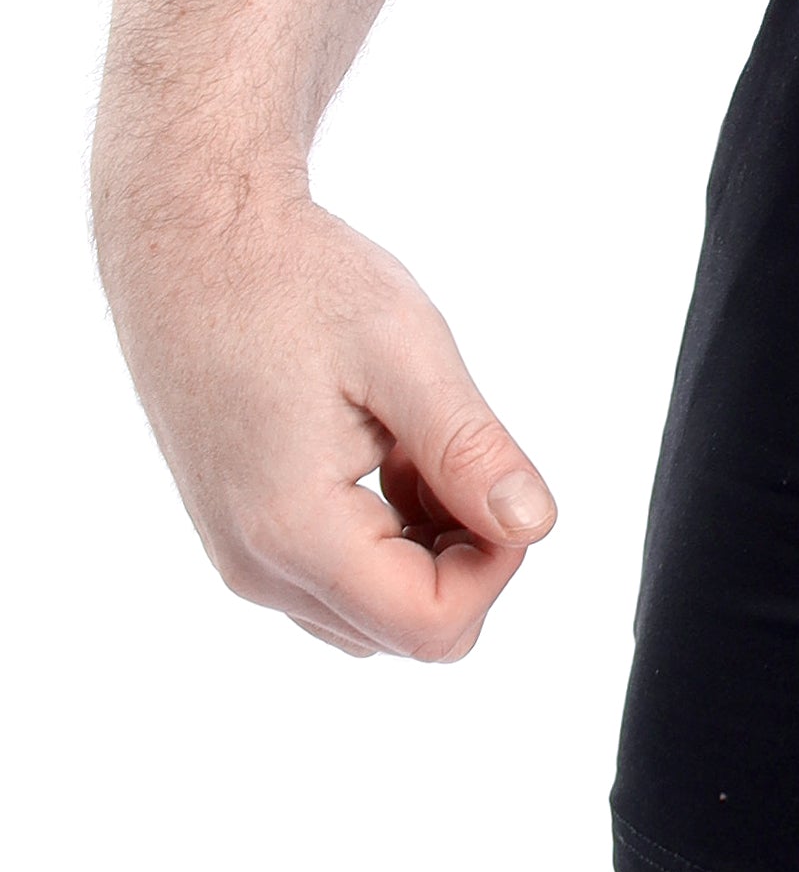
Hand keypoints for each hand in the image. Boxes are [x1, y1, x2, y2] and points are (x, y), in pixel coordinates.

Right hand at [100, 186, 555, 658]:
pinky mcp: (244, 533)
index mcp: (293, 531)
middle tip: (455, 449)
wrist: (193, 242)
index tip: (501, 477)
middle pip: (406, 628)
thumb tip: (533, 526)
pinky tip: (384, 446)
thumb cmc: (290, 281)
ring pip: (375, 608)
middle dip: (463, 552)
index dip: (497, 562)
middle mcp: (256, 567)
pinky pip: (339, 576)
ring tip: (412, 439)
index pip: (432, 625)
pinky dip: (388, 529)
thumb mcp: (405, 352)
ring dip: (426, 541)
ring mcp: (243, 555)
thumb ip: (470, 452)